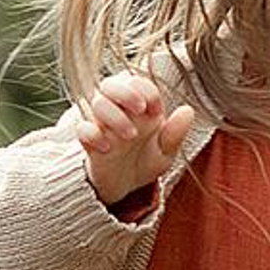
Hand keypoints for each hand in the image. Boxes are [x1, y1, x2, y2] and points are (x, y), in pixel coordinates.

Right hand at [73, 72, 196, 208]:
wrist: (124, 186)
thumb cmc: (145, 162)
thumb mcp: (165, 152)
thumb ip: (175, 133)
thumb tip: (188, 111)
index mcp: (139, 108)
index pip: (138, 83)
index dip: (147, 91)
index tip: (157, 111)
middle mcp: (118, 110)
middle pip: (111, 84)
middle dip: (126, 92)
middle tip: (140, 110)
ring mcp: (101, 124)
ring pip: (96, 102)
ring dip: (114, 115)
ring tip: (130, 135)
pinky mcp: (88, 141)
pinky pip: (81, 128)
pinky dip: (92, 134)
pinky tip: (107, 148)